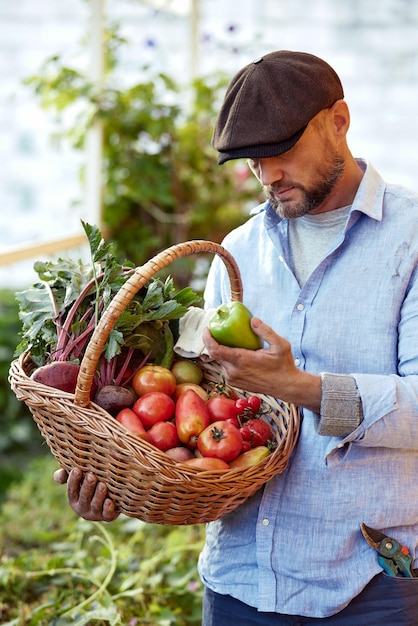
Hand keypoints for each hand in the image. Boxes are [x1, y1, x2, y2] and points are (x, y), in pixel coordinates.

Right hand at [54, 467, 119, 521]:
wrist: (112, 499)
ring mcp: (95, 514)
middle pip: (84, 497)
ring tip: (102, 485)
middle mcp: (83, 508)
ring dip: (98, 495)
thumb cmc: (91, 485)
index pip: (72, 490)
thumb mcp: (78, 480)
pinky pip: (107, 514)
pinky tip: (109, 501)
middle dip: (87, 487)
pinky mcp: (108, 517)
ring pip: (95, 505)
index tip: (76, 470)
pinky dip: (108, 508)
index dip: (73, 480)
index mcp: (74, 499)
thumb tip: (60, 473)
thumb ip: (66, 476)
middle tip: (91, 476)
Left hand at [203, 317, 320, 411]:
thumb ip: (266, 331)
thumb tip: (252, 320)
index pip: (215, 350)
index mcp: (241, 360)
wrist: (286, 387)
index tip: (207, 329)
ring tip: (232, 341)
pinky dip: (228, 360)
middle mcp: (234, 371)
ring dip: (223, 351)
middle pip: (216, 355)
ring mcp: (234, 379)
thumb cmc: (284, 366)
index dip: (207, 339)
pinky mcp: (236, 384)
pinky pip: (227, 369)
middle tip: (220, 330)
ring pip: (221, 362)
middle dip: (215, 342)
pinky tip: (238, 353)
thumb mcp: (280, 345)